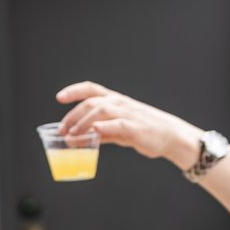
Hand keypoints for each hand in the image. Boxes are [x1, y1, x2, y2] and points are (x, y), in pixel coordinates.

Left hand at [56, 81, 202, 168]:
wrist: (170, 136)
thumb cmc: (144, 131)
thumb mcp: (119, 130)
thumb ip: (100, 132)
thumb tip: (77, 139)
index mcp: (115, 101)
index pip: (91, 89)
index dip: (74, 91)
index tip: (59, 97)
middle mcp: (120, 103)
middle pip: (91, 102)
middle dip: (73, 116)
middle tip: (62, 130)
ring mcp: (128, 114)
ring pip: (101, 110)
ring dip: (83, 122)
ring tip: (72, 135)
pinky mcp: (135, 128)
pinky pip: (118, 124)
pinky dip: (105, 127)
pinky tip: (94, 131)